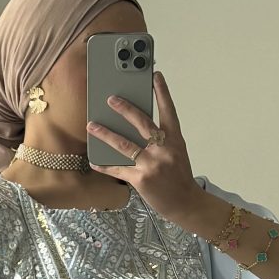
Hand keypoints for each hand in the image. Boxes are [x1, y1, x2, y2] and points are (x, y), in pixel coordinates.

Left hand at [85, 70, 198, 226]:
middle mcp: (164, 149)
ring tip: (91, 126)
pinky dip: (104, 165)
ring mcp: (152, 164)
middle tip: (111, 98)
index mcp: (175, 140)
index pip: (169, 111)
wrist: (186, 203)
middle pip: (142, 123)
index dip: (162, 92)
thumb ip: (161, 139)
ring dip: (105, 134)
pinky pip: (118, 169)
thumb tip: (136, 126)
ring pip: (124, 145)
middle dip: (125, 109)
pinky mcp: (141, 179)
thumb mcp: (176, 152)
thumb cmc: (179, 176)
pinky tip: (93, 160)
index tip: (155, 76)